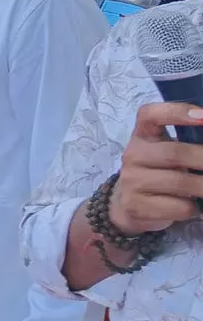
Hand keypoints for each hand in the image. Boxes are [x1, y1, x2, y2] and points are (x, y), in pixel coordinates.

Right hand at [107, 102, 202, 234]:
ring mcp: (131, 180)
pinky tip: (194, 206)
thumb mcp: (165, 151)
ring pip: (179, 182)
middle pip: (174, 153)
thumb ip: (185, 144)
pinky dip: (194, 208)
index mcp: (142, 135)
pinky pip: (177, 206)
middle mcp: (132, 155)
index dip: (177, 112)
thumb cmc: (157, 171)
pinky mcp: (136, 205)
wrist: (127, 204)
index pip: (150, 115)